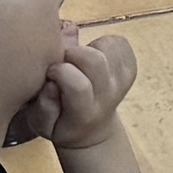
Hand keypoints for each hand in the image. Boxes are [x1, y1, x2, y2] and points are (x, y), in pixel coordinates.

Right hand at [11, 30, 141, 172]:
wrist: (93, 130)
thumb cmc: (61, 124)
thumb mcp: (42, 123)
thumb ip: (43, 104)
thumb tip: (53, 77)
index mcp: (84, 113)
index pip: (79, 86)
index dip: (60, 71)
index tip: (50, 71)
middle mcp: (108, 96)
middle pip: (96, 60)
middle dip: (73, 52)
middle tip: (63, 60)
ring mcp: (123, 81)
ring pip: (108, 45)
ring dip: (89, 46)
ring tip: (78, 60)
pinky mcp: (130, 68)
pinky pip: (119, 43)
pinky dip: (103, 43)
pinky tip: (93, 55)